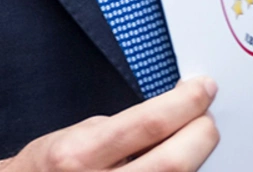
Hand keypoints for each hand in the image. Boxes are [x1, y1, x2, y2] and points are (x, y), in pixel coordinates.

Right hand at [0, 78, 218, 171]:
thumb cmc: (46, 170)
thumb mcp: (71, 137)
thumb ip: (118, 129)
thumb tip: (168, 117)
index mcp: (78, 154)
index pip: (148, 124)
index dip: (185, 103)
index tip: (201, 89)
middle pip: (176, 161)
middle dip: (202, 132)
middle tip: (206, 116)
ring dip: (196, 157)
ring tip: (193, 139)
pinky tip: (175, 162)